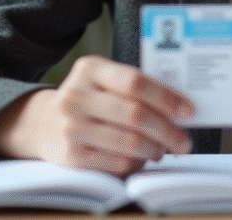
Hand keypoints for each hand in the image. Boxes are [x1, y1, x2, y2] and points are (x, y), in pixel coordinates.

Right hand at [0, 55, 193, 174]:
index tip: (188, 111)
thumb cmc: (90, 100)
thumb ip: (134, 86)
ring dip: (156, 149)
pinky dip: (137, 163)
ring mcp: (71, 126)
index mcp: (90, 68)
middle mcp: (76, 95)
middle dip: (168, 130)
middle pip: (135, 114)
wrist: (42, 124)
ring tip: (166, 150)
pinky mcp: (71, 156)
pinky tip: (143, 158)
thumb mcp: (103, 80)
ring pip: (129, 142)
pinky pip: (116, 163)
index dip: (167, 98)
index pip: (136, 82)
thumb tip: (180, 105)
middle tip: (185, 141)